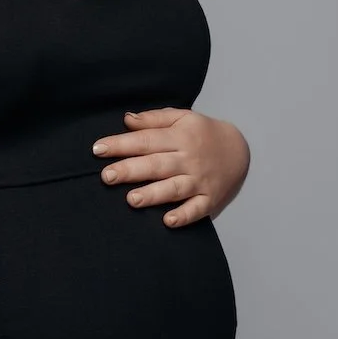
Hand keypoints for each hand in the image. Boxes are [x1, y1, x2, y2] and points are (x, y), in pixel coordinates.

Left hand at [92, 108, 249, 226]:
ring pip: (174, 189)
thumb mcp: (182, 117)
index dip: (121, 144)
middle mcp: (189, 159)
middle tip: (106, 177)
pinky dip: (184, 216)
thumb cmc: (202, 133)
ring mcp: (200, 181)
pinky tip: (168, 221)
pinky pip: (197, 209)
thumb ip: (154, 119)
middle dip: (131, 170)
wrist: (240, 149)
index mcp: (180, 137)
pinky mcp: (209, 199)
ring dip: (153, 195)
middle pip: (157, 165)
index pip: (146, 140)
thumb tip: (127, 119)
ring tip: (131, 200)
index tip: (98, 149)